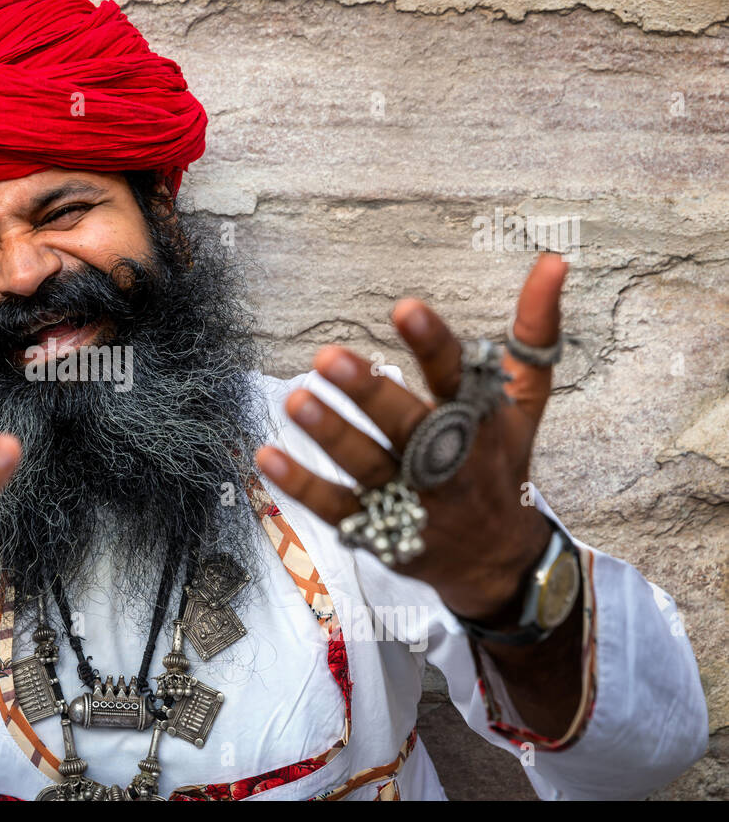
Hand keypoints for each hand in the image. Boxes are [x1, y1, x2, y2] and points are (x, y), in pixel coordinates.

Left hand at [255, 253, 569, 621]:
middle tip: (329, 358)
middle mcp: (445, 460)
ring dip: (331, 435)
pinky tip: (267, 455)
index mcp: (478, 420)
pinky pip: (336, 506)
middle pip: (407, 425)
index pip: (457, 376)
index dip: (432, 343)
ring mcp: (410, 497)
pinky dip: (301, 485)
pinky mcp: (379, 529)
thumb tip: (553, 261)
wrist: (499, 560)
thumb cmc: (503, 462)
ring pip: (367, 465)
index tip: (404, 308)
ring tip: (295, 401)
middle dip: (369, 393)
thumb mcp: (525, 399)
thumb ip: (534, 330)